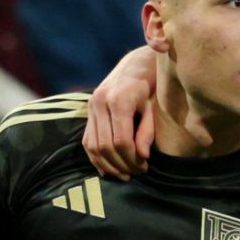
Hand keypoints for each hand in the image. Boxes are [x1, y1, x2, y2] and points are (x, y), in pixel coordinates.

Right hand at [83, 48, 159, 180]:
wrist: (136, 66)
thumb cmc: (151, 88)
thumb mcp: (153, 108)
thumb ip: (147, 132)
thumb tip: (142, 157)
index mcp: (118, 100)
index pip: (121, 141)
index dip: (132, 159)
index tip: (144, 167)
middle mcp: (100, 102)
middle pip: (106, 146)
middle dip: (121, 164)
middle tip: (136, 173)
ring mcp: (91, 106)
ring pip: (93, 146)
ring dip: (108, 165)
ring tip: (125, 174)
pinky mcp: (88, 111)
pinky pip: (87, 141)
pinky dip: (96, 158)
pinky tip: (109, 169)